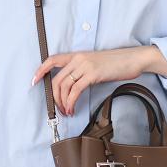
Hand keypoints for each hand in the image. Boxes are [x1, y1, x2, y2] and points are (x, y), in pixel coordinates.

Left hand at [30, 46, 154, 115]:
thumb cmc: (117, 63)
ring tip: (67, 111)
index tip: (34, 81)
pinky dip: (71, 102)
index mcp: (77, 55)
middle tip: (59, 109)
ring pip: (64, 86)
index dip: (41, 70)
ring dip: (62, 102)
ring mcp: (85, 66)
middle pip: (57, 79)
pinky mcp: (93, 74)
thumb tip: (73, 86)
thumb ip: (83, 71)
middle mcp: (78, 59)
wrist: (133, 59)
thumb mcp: (95, 64)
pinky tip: (73, 108)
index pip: (52, 60)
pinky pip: (75, 90)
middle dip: (54, 97)